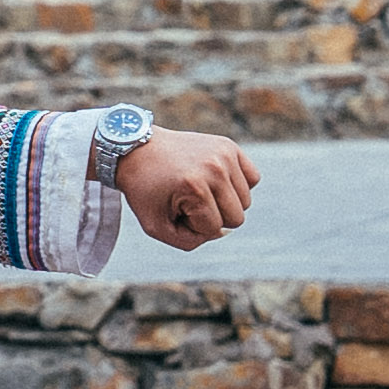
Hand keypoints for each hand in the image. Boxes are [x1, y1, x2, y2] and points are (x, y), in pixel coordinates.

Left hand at [112, 128, 256, 250]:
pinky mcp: (229, 146)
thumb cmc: (145, 191)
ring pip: (245, 201)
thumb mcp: (156, 227)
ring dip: (224, 201)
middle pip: (237, 217)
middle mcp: (214, 169)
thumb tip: (224, 231)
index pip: (216, 229)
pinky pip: (252, 178)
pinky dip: (237, 184)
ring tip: (197, 188)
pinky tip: (214, 180)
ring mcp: (224, 154)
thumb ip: (190, 242)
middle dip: (212, 216)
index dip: (193, 225)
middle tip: (186, 199)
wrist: (136, 149)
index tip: (173, 207)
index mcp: (195, 188)